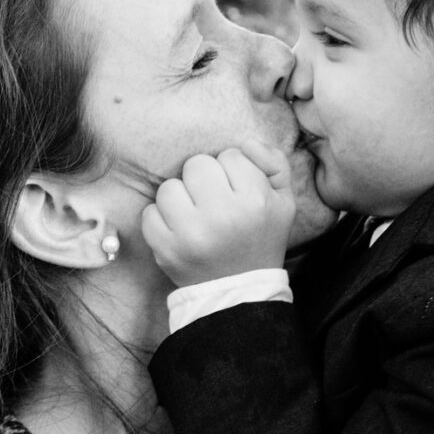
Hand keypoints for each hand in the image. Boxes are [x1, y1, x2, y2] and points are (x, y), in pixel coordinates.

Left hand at [141, 141, 295, 286]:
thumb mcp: (284, 201)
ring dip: (180, 198)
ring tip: (195, 216)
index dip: (233, 172)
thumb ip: (273, 162)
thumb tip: (244, 142)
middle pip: (197, 164)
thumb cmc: (260, 238)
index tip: (237, 194)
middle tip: (213, 203)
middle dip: (204, 180)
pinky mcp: (166, 249)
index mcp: (255, 201)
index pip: (230, 155)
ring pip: (169, 186)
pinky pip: (149, 212)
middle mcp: (223, 215)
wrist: (239, 291)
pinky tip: (179, 230)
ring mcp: (191, 233)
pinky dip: (161, 219)